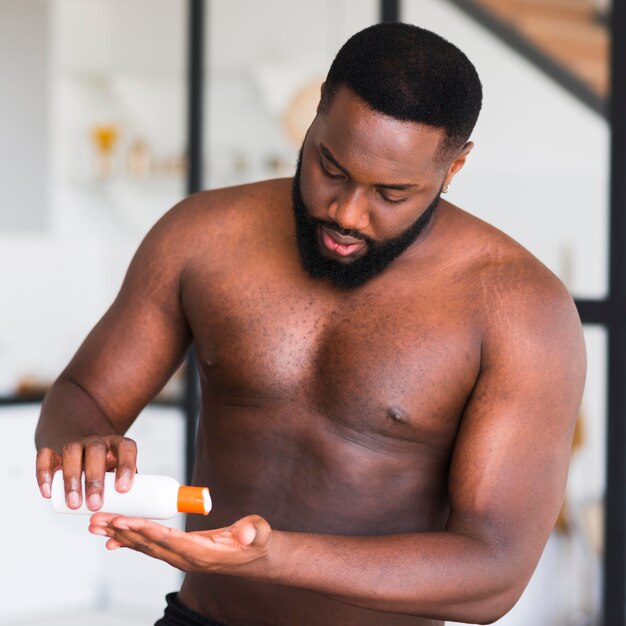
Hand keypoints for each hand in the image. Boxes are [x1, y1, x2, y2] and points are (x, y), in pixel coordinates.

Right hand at [36, 434, 136, 510]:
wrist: (85, 453)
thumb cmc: (110, 472)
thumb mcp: (122, 476)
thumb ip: (131, 493)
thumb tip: (137, 519)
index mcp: (118, 445)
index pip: (126, 448)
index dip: (126, 465)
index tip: (124, 489)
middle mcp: (97, 442)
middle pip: (96, 452)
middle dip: (95, 479)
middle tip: (95, 504)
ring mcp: (75, 445)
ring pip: (72, 452)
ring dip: (72, 479)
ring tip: (74, 505)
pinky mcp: (54, 453)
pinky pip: (45, 456)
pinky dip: (44, 474)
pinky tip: (48, 493)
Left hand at [88, 513, 271, 573]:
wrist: (254, 558)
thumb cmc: (255, 542)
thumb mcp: (258, 533)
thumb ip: (253, 531)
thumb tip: (247, 533)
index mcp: (202, 553)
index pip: (167, 540)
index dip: (144, 530)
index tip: (124, 520)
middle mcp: (185, 559)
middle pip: (147, 544)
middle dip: (121, 531)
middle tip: (98, 519)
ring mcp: (179, 558)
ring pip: (144, 546)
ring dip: (119, 535)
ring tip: (96, 525)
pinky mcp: (177, 552)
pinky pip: (149, 547)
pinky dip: (129, 541)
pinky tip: (112, 537)